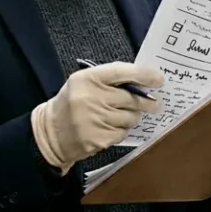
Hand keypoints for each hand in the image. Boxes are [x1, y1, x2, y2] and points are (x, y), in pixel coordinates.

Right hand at [30, 62, 163, 171]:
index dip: (144, 75)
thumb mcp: (85, 82)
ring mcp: (94, 120)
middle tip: (154, 104)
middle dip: (146, 102)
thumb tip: (144, 81)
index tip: (159, 79)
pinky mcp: (98, 139)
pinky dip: (121, 130)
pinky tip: (110, 127)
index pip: (121, 72)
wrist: (51, 132)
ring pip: (131, 118)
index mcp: (88, 79)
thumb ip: (111, 79)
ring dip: (132, 117)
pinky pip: (123, 133)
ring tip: (121, 116)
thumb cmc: (74, 102)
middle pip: (131, 99)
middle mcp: (91, 98)